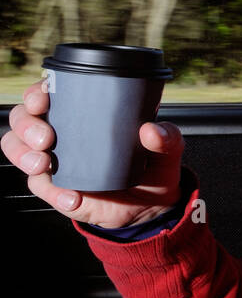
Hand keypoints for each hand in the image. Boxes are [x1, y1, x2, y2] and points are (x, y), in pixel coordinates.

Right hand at [2, 78, 184, 228]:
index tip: (44, 98)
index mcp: (82, 113)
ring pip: (17, 149)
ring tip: (44, 163)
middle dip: (25, 125)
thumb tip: (152, 131)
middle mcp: (61, 132)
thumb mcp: (168, 148)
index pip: (47, 94)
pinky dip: (54, 192)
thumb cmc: (153, 165)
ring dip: (23, 154)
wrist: (151, 204)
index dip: (36, 93)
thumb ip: (166, 136)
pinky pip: (41, 187)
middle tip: (46, 137)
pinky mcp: (56, 188)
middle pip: (21, 120)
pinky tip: (72, 196)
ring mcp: (54, 160)